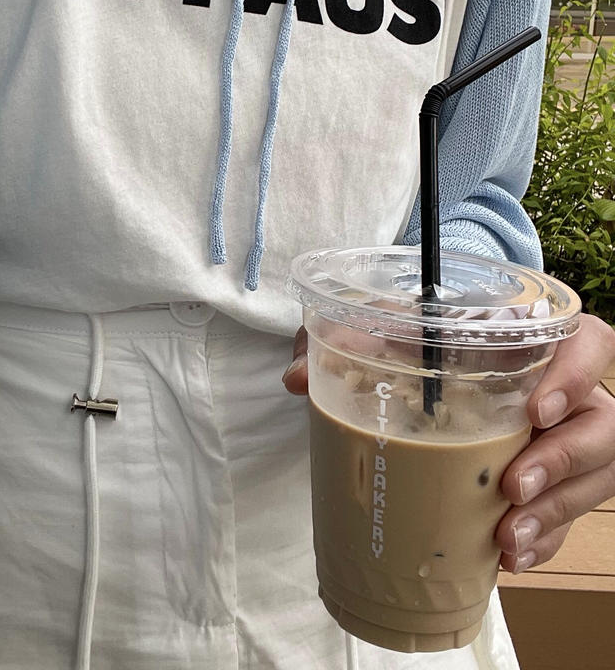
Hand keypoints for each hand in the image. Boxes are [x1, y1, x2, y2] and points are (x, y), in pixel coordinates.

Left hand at [281, 316, 614, 575]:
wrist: (432, 354)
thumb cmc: (422, 333)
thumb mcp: (389, 324)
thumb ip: (351, 338)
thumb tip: (297, 377)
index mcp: (536, 339)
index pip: (590, 343)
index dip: (576, 373)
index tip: (536, 407)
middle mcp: (564, 389)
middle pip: (600, 426)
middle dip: (562, 464)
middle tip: (512, 488)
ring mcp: (565, 438)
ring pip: (591, 479)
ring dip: (553, 513)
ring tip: (506, 539)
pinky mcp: (552, 480)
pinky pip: (565, 516)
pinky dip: (540, 540)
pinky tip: (508, 559)